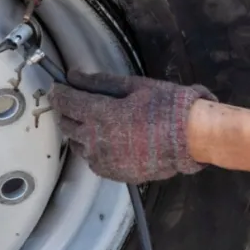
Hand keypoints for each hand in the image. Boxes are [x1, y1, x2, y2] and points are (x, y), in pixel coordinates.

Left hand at [47, 70, 216, 184]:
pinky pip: (92, 160)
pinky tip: (106, 139)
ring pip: (77, 144)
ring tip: (92, 120)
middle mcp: (96, 140)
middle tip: (74, 101)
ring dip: (78, 131)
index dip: (58, 92)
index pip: (65, 102)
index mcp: (100, 115)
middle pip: (65, 124)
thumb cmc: (166, 107)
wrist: (191, 138)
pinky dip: (92, 148)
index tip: (58, 87)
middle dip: (65, 111)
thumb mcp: (133, 86)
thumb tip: (74, 76)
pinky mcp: (113, 173)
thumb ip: (99, 82)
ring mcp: (104, 160)